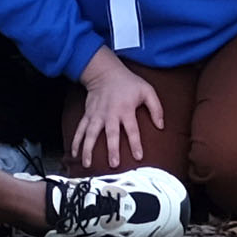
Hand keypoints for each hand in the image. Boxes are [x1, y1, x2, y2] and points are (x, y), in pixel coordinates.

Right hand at [69, 51, 164, 173]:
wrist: (105, 72)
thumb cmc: (128, 83)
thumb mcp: (147, 90)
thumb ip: (156, 108)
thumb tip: (161, 126)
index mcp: (126, 109)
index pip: (132, 129)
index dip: (135, 143)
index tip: (138, 157)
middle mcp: (110, 113)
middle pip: (111, 133)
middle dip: (112, 149)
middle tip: (113, 164)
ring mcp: (97, 115)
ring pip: (91, 133)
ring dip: (88, 149)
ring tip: (87, 164)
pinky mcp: (88, 115)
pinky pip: (80, 129)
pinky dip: (76, 141)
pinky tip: (75, 153)